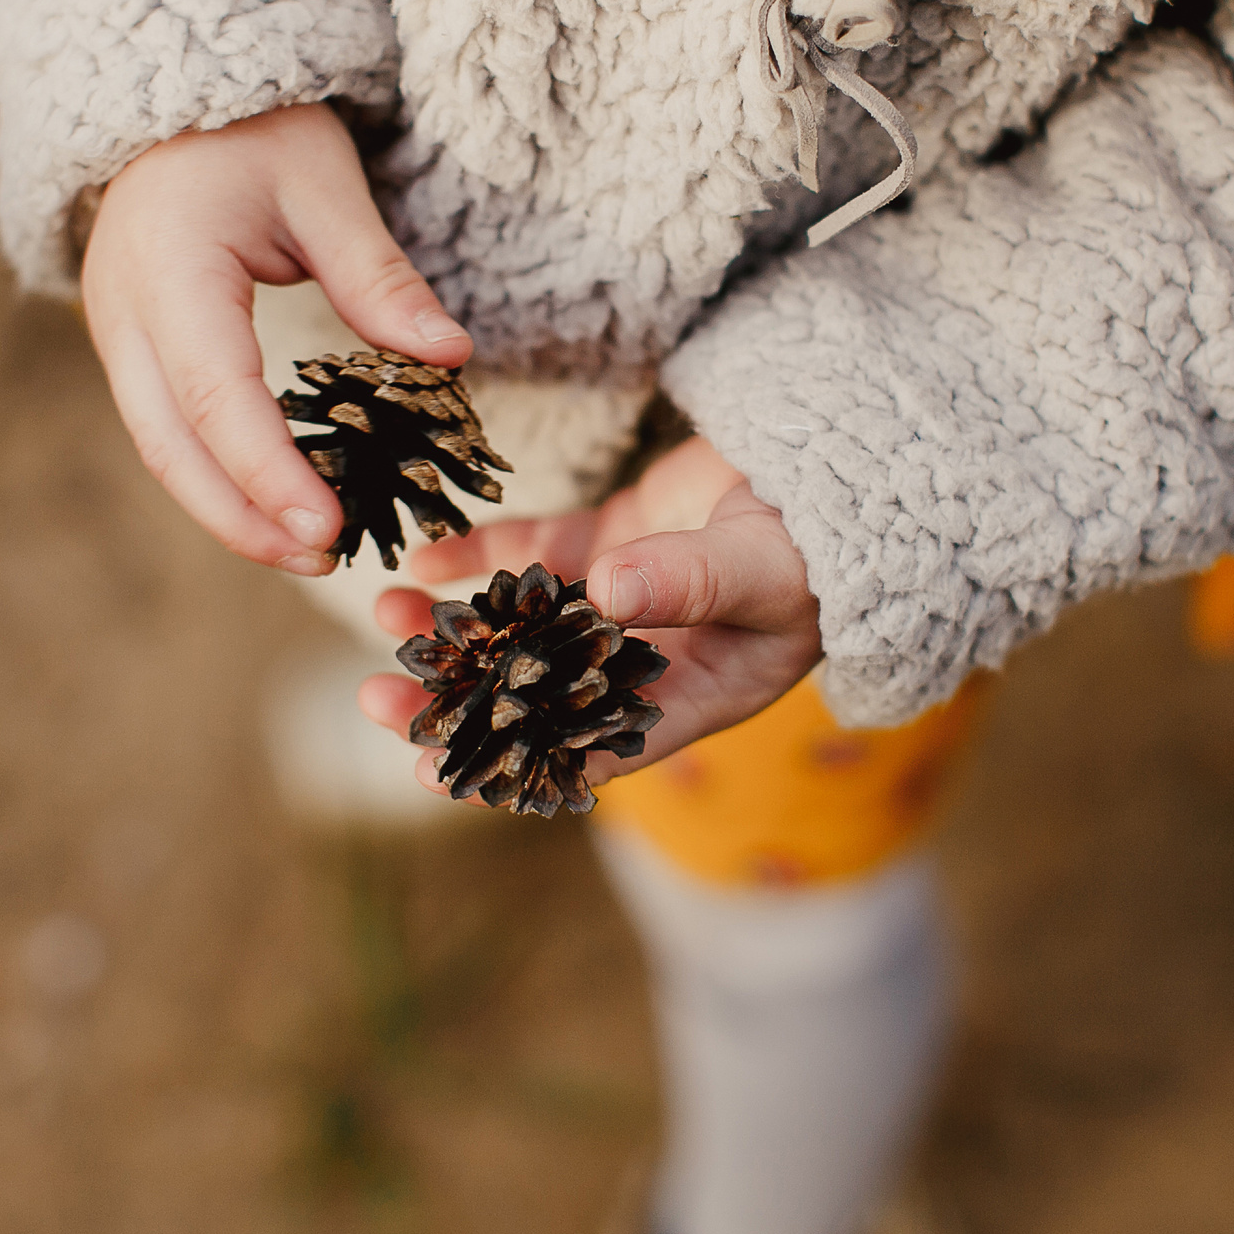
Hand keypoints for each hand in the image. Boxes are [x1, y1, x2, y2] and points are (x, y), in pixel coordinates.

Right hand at [79, 104, 470, 573]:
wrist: (174, 97)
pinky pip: (169, 429)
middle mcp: (123, 312)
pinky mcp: (132, 349)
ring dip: (229, 509)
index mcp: (169, 267)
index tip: (329, 530)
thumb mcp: (326, 185)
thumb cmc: (255, 129)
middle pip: (171, 447)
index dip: (269, 472)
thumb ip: (379, 276)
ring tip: (309, 550)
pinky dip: (219, 475)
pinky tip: (277, 504)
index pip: (217, 394)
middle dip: (243, 517)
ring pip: (163, 450)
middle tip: (324, 563)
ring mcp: (117, 334)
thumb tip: (451, 355)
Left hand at [359, 436, 823, 797]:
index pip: (587, 747)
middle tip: (377, 695)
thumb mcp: (768, 568)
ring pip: (523, 628)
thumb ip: (691, 581)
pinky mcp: (619, 541)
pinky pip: (537, 559)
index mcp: (693, 695)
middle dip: (455, 698)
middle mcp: (650, 661)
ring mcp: (629, 602)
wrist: (856, 464)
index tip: (430, 770)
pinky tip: (427, 558)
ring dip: (456, 626)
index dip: (509, 764)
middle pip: (536, 694)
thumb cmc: (832, 539)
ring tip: (388, 613)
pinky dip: (483, 559)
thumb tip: (608, 594)